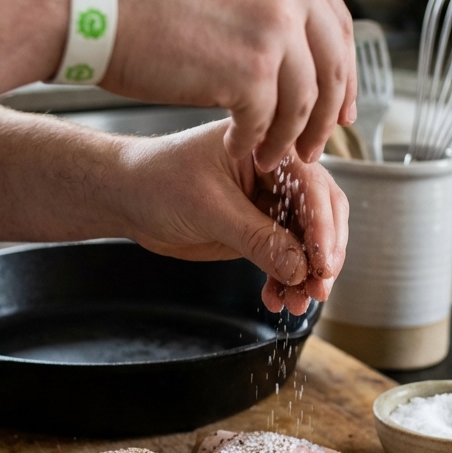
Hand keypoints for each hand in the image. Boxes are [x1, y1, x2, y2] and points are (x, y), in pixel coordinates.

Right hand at [102, 0, 356, 172]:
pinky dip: (254, 143)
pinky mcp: (251, 71)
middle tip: (315, 144)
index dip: (340, 71)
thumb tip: (291, 31)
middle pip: (331, 64)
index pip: (334, 21)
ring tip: (270, 156)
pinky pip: (266, 122)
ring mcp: (275, 25)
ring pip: (303, 101)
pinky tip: (238, 148)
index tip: (338, 104)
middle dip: (325, 114)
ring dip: (289, 137)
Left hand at [109, 120, 348, 314]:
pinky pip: (285, 257)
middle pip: (320, 213)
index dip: (322, 226)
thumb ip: (257, 238)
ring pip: (305, 241)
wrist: (128, 197)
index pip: (311, 186)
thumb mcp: (210, 209)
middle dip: (322, 254)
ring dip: (306, 274)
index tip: (323, 262)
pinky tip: (277, 299)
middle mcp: (276, 173)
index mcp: (268, 149)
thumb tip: (299, 267)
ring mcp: (268, 203)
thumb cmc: (159, 181)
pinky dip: (285, 279)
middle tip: (319, 287)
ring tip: (298, 303)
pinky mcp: (258, 229)